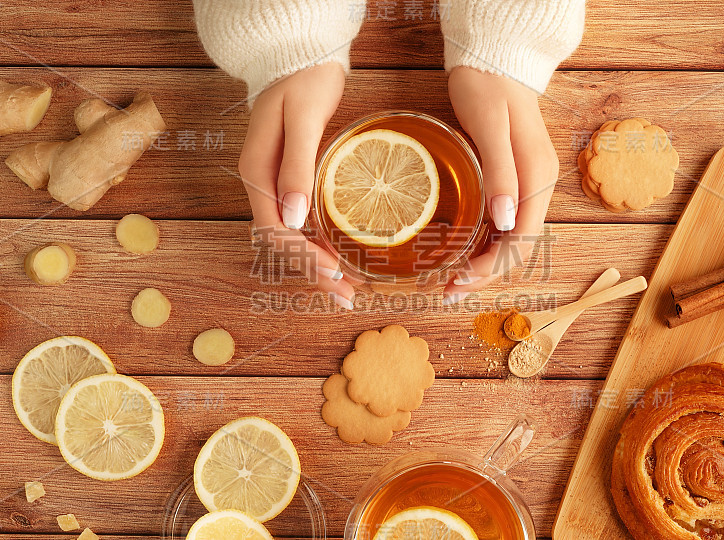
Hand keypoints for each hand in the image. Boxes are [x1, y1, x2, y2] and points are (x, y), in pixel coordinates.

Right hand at [238, 63, 354, 308]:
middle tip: (346, 296)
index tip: (336, 274)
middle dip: (313, 270)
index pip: (277, 230)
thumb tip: (294, 220)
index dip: (305, 257)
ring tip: (347, 286)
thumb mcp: (302, 120)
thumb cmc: (303, 80)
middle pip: (284, 241)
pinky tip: (340, 253)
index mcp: (258, 173)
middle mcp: (262, 183)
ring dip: (318, 262)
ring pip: (293, 234)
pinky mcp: (292, 178)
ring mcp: (275, 182)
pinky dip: (321, 241)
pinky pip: (303, 220)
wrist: (301, 54)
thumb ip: (296, 167)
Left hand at [443, 66, 559, 303]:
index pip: (522, 240)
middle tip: (448, 291)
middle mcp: (538, 186)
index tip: (458, 281)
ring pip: (511, 238)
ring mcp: (527, 183)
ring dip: (484, 263)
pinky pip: (504, 222)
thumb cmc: (488, 87)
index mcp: (537, 178)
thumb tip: (506, 223)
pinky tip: (462, 251)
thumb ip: (500, 174)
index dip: (491, 268)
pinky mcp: (514, 178)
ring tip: (451, 280)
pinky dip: (484, 243)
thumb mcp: (490, 128)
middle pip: (518, 247)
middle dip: (486, 274)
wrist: (493, 59)